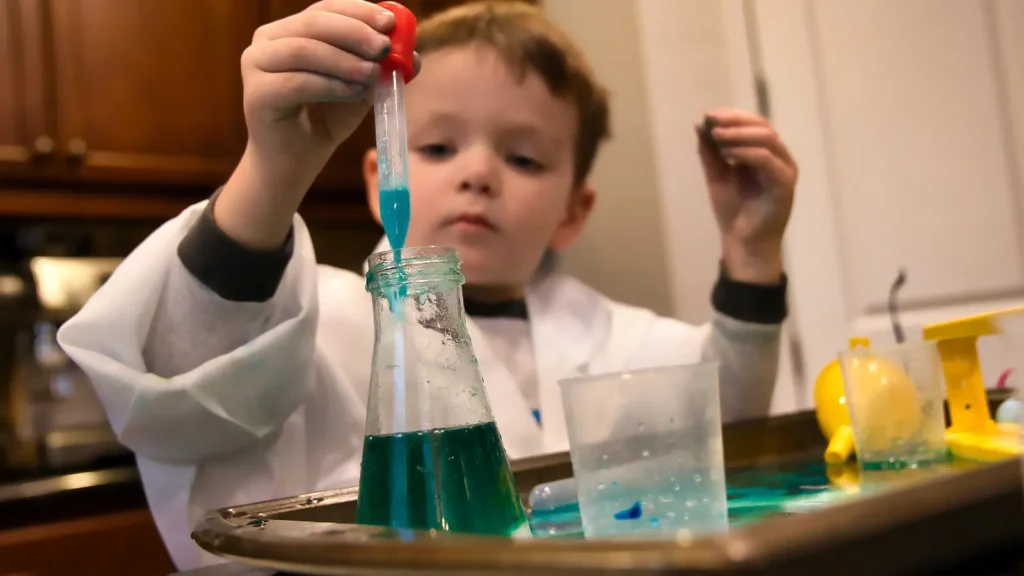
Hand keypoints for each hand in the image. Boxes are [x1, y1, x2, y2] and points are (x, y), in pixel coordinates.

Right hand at [218, 0, 419, 249]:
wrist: (297, 158)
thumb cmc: (326, 117)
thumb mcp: (361, 85)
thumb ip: (381, 66)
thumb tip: (413, 55)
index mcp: (291, 29)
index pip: (325, 9)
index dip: (358, 11)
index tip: (390, 22)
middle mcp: (268, 40)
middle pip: (314, 24)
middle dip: (355, 33)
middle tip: (384, 48)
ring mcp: (256, 64)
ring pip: (305, 50)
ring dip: (345, 61)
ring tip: (373, 75)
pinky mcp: (255, 93)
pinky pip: (297, 83)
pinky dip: (331, 85)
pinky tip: (355, 93)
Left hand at [697, 109, 796, 283]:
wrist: (743, 243)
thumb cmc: (733, 211)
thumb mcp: (716, 175)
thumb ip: (710, 151)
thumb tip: (701, 124)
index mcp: (764, 153)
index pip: (753, 124)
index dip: (732, 116)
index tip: (709, 115)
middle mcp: (778, 157)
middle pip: (762, 126)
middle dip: (735, 120)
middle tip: (713, 121)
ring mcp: (785, 170)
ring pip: (768, 139)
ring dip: (740, 134)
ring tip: (717, 136)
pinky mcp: (785, 184)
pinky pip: (768, 160)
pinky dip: (747, 153)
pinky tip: (727, 154)